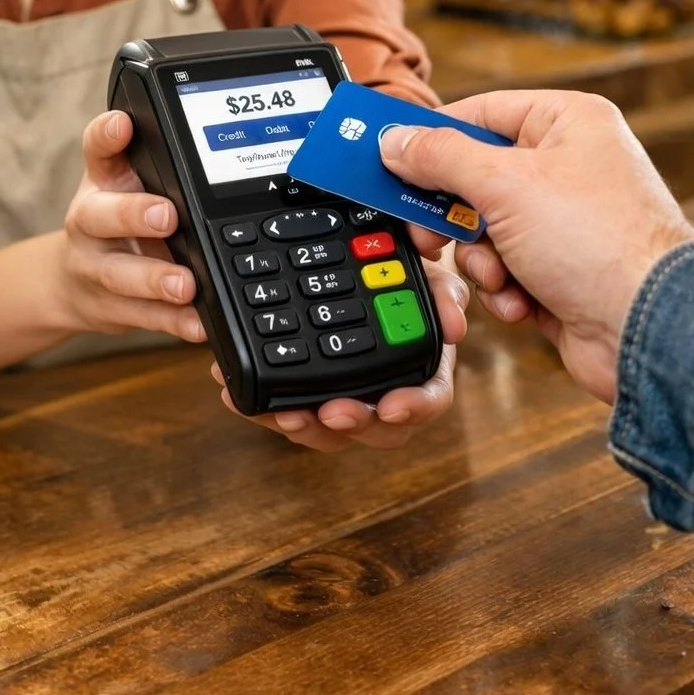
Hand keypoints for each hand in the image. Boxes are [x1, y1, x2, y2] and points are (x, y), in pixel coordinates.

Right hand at [54, 111, 204, 342]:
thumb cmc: (115, 222)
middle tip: (167, 216)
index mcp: (100, 183)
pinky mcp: (111, 309)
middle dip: (133, 215)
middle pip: (100, 216)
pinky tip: (198, 323)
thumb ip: (157, 163)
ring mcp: (95, 269)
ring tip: (185, 284)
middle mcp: (89, 223)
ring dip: (154, 280)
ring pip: (120, 275)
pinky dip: (173, 322)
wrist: (70, 284)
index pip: (96, 150)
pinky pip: (144, 318)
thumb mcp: (127, 186)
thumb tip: (214, 140)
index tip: (124, 124)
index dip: (106, 135)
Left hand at [210, 262, 467, 451]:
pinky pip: (287, 413)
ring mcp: (343, 396)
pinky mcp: (302, 395)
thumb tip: (455, 322)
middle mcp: (385, 388)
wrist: (329, 262)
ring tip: (283, 412)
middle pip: (379, 429)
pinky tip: (238, 393)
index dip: (416, 407)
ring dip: (305, 427)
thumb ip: (439, 287)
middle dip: (354, 423)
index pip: (431, 397)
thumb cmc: (386, 269)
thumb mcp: (417, 269)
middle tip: (331, 411)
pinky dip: (265, 409)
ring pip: (329, 432)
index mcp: (420, 361)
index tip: (393, 406)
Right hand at [380, 91, 693, 404]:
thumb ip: (440, 158)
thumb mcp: (505, 185)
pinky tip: (522, 299)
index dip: (432, 137)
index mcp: (565, 124)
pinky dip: (502, 288)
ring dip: (480, 259)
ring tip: (500, 274)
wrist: (646, 331)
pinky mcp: (557, 270)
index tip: (387, 156)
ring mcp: (562, 222)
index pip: (479, 114)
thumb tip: (396, 141)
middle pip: (473, 177)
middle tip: (427, 230)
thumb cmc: (602, 244)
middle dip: (452, 214)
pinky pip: (502, 269)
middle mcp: (567, 167)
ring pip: (482, 230)